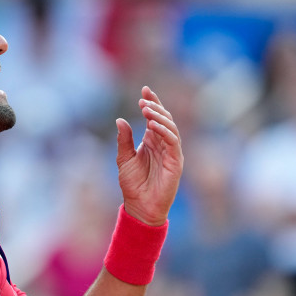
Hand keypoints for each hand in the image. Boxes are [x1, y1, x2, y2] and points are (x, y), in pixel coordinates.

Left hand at [115, 86, 183, 225]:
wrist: (140, 206)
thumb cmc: (133, 185)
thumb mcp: (124, 159)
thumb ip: (124, 140)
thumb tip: (120, 120)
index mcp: (152, 141)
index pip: (155, 117)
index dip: (152, 102)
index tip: (144, 89)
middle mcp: (163, 144)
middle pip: (164, 119)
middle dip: (155, 107)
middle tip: (143, 99)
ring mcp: (171, 153)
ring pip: (170, 128)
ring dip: (159, 117)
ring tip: (146, 110)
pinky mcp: (176, 162)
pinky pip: (173, 142)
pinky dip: (164, 132)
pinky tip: (153, 125)